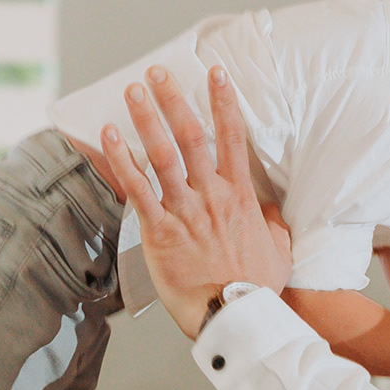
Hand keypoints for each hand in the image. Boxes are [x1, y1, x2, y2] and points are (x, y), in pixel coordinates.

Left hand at [92, 66, 292, 336]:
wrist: (233, 316)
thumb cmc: (257, 288)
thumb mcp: (279, 250)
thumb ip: (271, 222)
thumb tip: (268, 207)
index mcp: (241, 197)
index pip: (232, 139)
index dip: (223, 102)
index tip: (215, 73)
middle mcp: (211, 196)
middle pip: (191, 137)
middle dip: (174, 100)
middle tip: (159, 73)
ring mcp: (184, 212)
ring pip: (162, 156)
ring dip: (146, 120)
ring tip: (133, 91)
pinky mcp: (159, 231)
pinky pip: (137, 189)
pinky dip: (123, 160)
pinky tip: (110, 135)